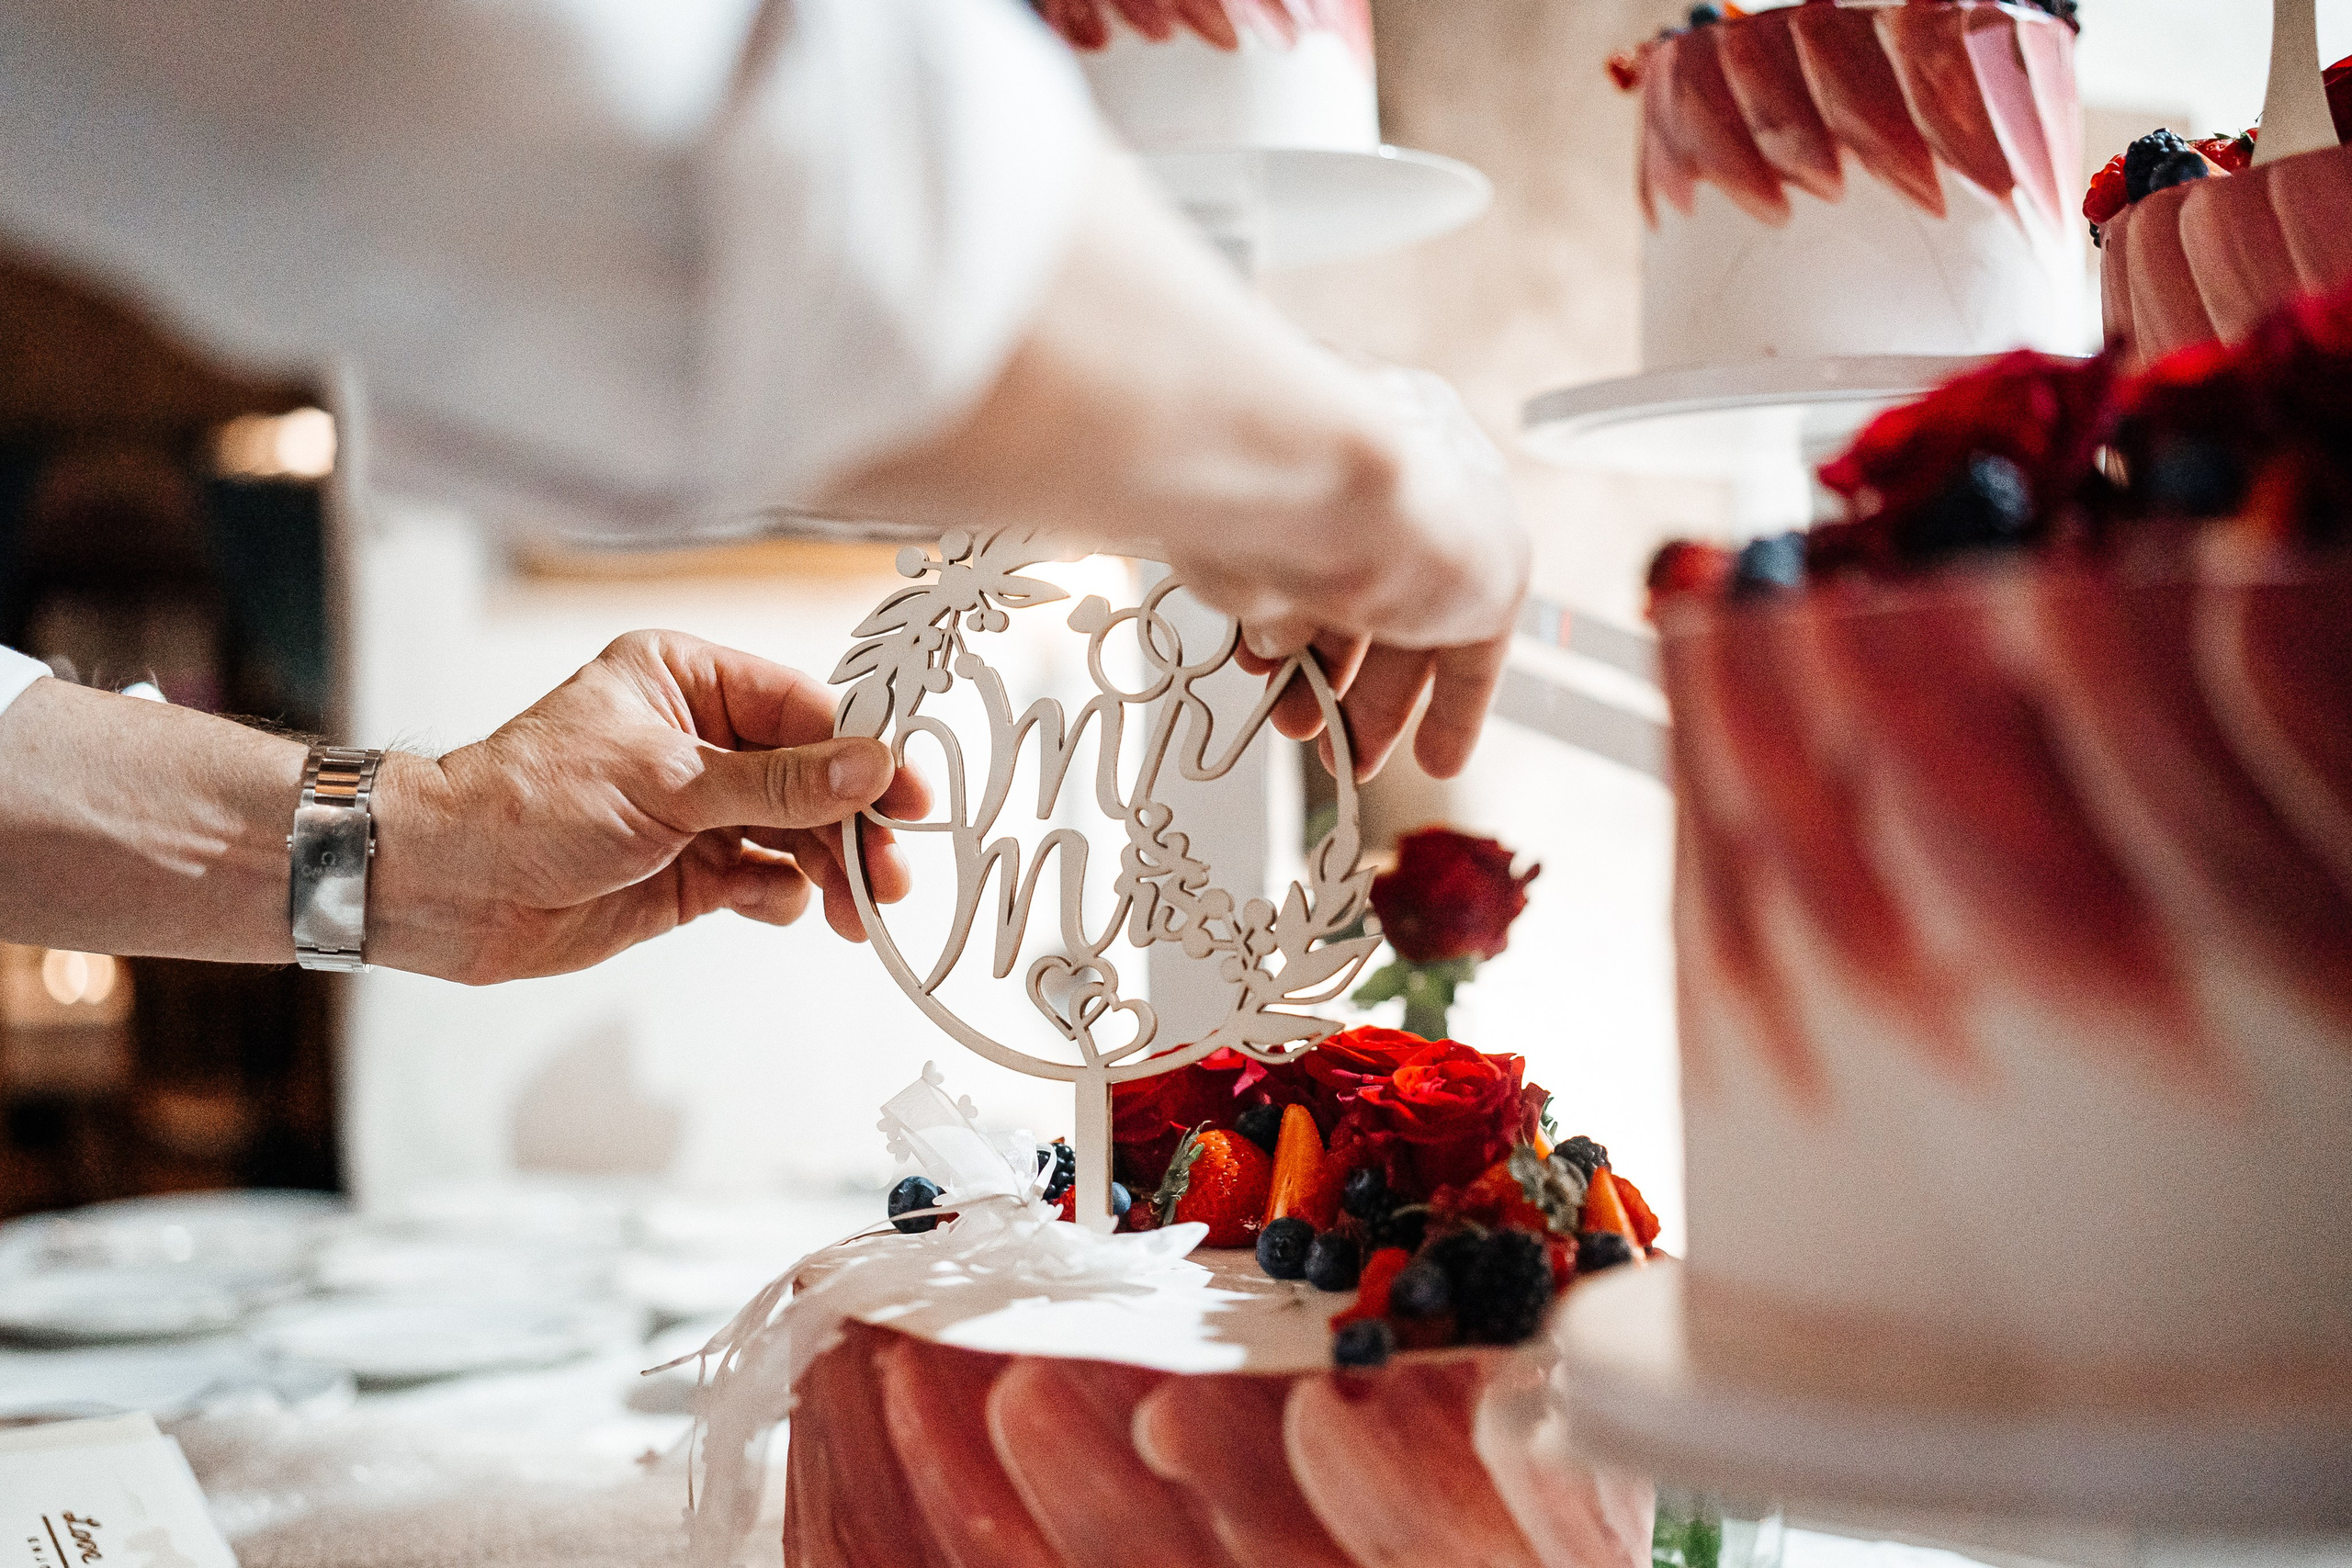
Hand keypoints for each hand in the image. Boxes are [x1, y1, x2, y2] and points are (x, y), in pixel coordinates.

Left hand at [370, 630, 928, 984]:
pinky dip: (780, 896)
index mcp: (686, 682)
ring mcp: (694, 809)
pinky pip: (760, 880)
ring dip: (829, 871)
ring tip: (858, 913)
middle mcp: (697, 740)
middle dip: (851, 827)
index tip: (907, 796)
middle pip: (808, 778)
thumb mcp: (669, 784)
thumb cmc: (530, 807)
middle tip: (889, 875)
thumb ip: (779, 783)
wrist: (451, 890)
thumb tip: (870, 767)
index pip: (801, 710)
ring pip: (793, 834)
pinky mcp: (687, 872)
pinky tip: (783, 908)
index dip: (860, 754)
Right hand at [817, 153, 1525, 783]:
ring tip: (1320, 744)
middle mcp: (1384, 457)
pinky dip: (1452, 708)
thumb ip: (1088, 473)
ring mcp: (1445, 512)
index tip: (1270, 637)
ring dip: (1360, 691)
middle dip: (1322, 655)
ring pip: (1409, 623)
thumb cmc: (1217, 453)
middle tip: (1289, 716)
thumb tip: (945, 429)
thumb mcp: (1145, 473)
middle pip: (1359, 575)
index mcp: (1304, 419)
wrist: (1311, 474)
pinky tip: (1427, 755)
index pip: (1304, 506)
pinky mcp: (1488, 576)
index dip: (1285, 580)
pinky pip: (1478, 656)